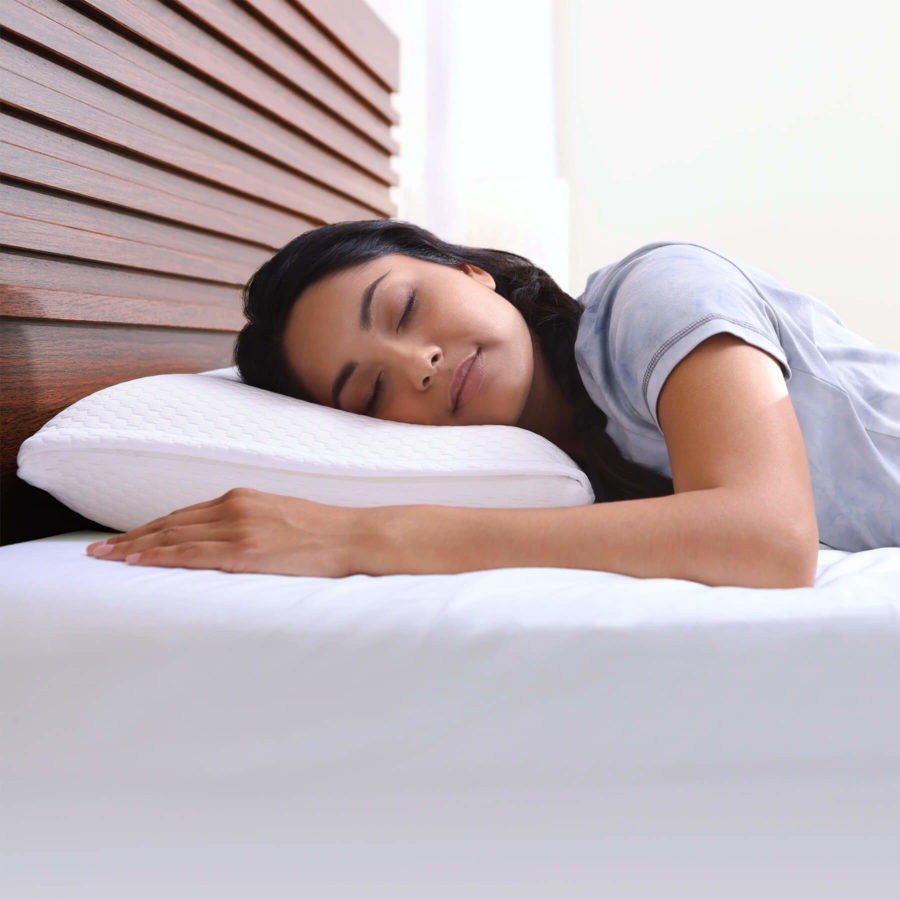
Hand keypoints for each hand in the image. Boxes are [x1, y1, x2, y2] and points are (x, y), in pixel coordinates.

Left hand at [85, 488, 366, 576]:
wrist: (354, 536)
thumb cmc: (323, 532)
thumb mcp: (280, 516)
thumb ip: (249, 523)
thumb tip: (228, 541)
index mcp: (242, 498)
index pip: (183, 515)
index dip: (149, 528)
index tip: (124, 539)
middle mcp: (234, 507)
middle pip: (169, 523)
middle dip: (131, 537)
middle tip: (98, 551)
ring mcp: (239, 528)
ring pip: (173, 537)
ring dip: (135, 548)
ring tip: (106, 559)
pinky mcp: (246, 550)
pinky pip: (193, 554)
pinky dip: (161, 557)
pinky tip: (138, 563)